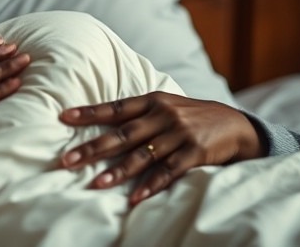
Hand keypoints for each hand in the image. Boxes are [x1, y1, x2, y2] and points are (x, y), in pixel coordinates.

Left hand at [58, 92, 262, 205]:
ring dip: (118, 171)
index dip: (90, 112)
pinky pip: (169, 171)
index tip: (64, 117)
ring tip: (97, 183)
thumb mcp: (167, 105)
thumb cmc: (192, 116)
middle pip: (123, 134)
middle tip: (68, 160)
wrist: (236, 125)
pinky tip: (135, 197)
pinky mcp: (195, 152)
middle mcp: (163, 115)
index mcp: (153, 101)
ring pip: (143, 155)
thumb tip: (102, 119)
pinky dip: (151, 185)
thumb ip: (139, 113)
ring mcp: (179, 134)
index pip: (116, 107)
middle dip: (94, 148)